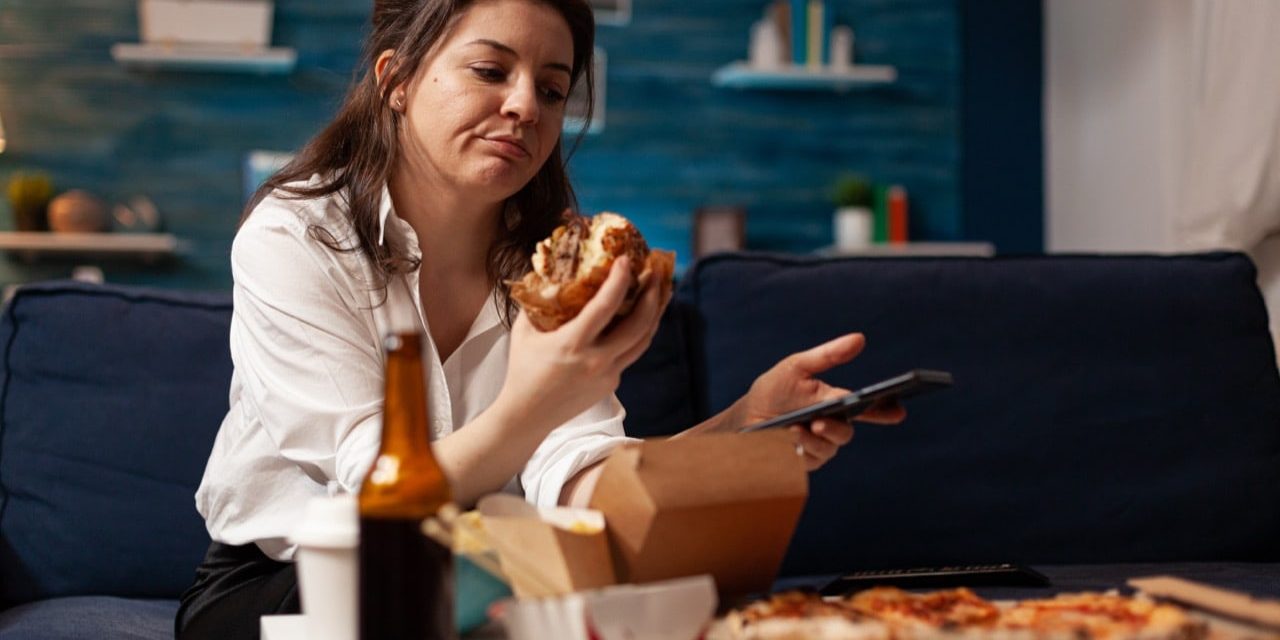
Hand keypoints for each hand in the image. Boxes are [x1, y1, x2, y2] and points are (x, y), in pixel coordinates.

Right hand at [499, 256, 672, 433]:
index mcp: (572, 344)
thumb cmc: (522, 371)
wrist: (527, 415)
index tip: (627, 260)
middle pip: (638, 325)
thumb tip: (549, 274)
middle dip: (653, 296)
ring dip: (654, 315)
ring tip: (659, 293)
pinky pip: (630, 354)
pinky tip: (638, 319)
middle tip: (656, 273)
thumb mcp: (524, 332)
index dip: (619, 281)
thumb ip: (539, 303)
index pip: (605, 307)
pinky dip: (637, 334)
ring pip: (643, 341)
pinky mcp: (611, 384)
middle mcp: (596, 361)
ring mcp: (607, 375)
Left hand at [735, 333, 904, 470]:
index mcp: (835, 403)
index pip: (866, 409)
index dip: (885, 410)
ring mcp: (817, 447)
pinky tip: (791, 434)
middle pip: (846, 432)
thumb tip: (860, 339)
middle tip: (830, 417)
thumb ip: (828, 355)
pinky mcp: (801, 462)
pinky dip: (801, 446)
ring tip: (803, 426)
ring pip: (829, 447)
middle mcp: (830, 427)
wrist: (743, 417)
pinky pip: (810, 459)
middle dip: (838, 427)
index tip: (898, 409)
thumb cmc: (773, 390)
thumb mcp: (797, 366)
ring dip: (817, 436)